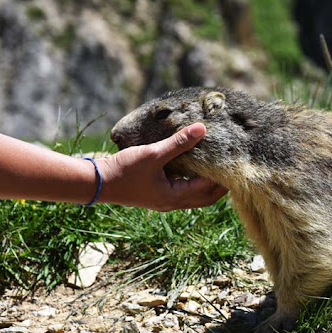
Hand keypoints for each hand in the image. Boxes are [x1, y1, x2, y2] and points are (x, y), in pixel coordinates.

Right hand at [97, 123, 226, 210]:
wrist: (96, 183)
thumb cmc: (124, 170)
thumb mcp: (153, 154)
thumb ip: (179, 142)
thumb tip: (202, 129)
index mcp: (175, 196)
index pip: (209, 190)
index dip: (223, 177)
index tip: (234, 162)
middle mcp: (173, 203)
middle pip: (206, 197)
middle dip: (220, 185)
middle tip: (232, 167)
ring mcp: (165, 201)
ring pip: (195, 195)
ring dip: (207, 183)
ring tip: (218, 166)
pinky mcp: (158, 195)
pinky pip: (183, 191)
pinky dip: (193, 181)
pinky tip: (194, 167)